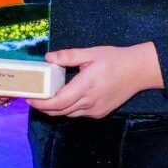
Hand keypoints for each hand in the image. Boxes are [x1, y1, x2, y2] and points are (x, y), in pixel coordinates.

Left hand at [29, 43, 163, 117]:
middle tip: (32, 96)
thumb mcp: (91, 53)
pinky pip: (78, 113)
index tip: (29, 97)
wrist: (138, 71)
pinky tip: (64, 97)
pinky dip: (67, 108)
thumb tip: (48, 57)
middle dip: (43, 106)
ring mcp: (95, 110)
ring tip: (44, 97)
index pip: (58, 102)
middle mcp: (89, 102)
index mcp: (86, 86)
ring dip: (54, 108)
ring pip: (68, 114)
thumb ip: (68, 56)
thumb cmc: (115, 59)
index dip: (41, 103)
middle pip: (59, 111)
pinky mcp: (99, 113)